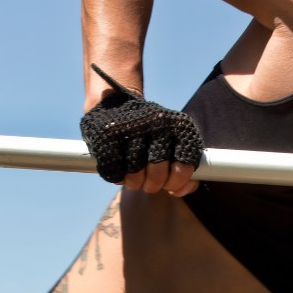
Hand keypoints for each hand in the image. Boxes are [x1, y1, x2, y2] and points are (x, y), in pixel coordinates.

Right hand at [80, 64, 202, 195]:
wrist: (117, 101)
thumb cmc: (151, 132)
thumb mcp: (173, 142)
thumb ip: (184, 167)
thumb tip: (183, 190)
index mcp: (179, 126)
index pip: (184, 166)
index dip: (177, 183)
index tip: (171, 187)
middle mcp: (158, 124)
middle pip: (158, 175)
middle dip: (153, 186)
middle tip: (149, 184)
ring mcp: (133, 127)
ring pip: (135, 175)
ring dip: (134, 183)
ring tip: (134, 178)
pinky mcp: (108, 134)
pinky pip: (114, 172)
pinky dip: (117, 177)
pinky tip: (120, 171)